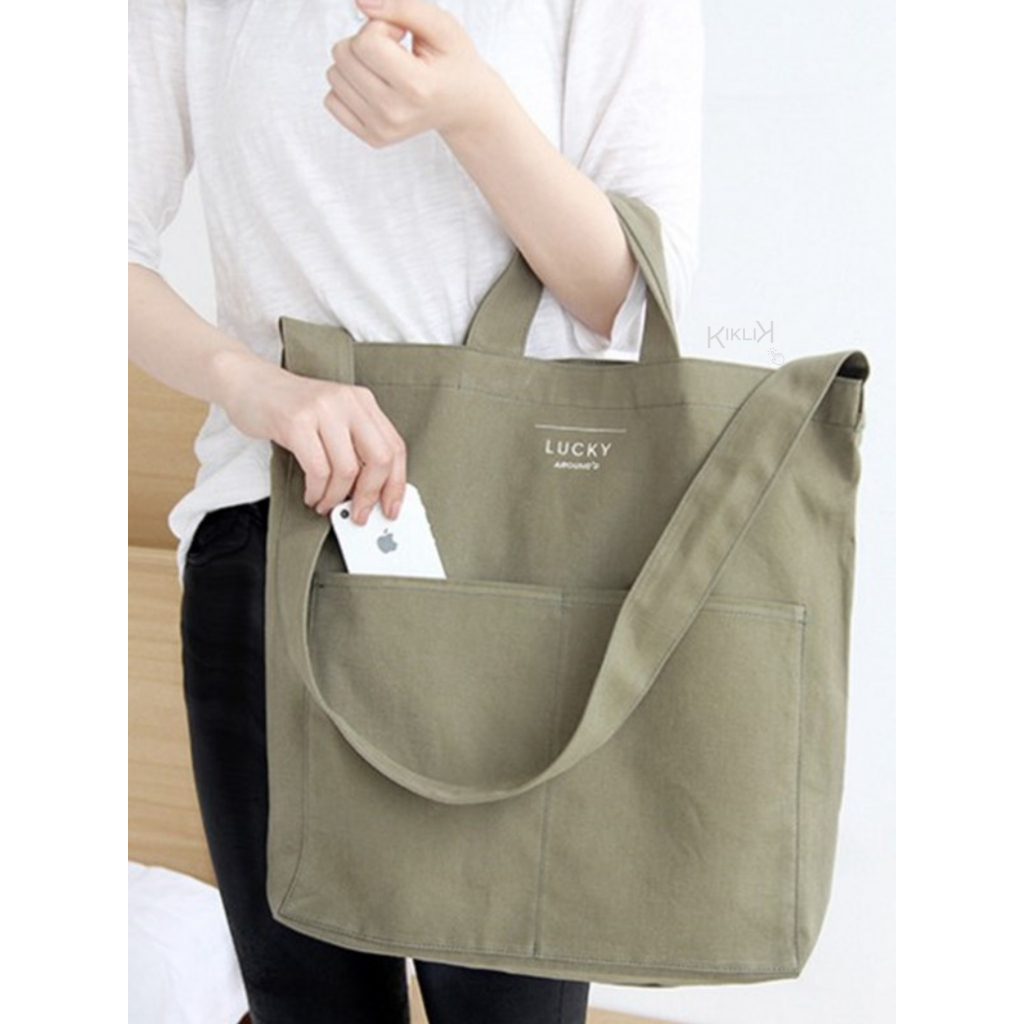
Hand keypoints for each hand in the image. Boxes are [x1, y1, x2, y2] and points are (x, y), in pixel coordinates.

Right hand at [215, 351, 406, 524]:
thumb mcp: (332, 417)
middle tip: (358, 514)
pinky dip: (317, 492)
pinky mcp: (296, 422)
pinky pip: (318, 470)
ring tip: (325, 504)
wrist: (248, 382)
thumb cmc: (289, 407)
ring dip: (336, 497)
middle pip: (379, 459)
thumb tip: (372, 491)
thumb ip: (354, 446)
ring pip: (347, 469)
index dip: (396, 483)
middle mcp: (348, 402)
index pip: (395, 447)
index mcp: (363, 401)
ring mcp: (323, 410)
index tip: (390, 508)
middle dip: (369, 495)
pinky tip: (311, 496)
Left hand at [324, 0, 498, 146]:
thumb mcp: (440, 25)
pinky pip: (331, 100)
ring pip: (334, 76)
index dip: (379, 27)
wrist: (465, 107)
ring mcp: (382, 130)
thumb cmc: (453, 63)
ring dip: (356, 64)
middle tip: (393, 52)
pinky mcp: (372, 138)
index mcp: (417, 88)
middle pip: (343, 56)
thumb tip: (361, 3)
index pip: (366, 42)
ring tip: (387, 70)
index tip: (399, 35)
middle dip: (364, 42)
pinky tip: (376, 87)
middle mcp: (396, 114)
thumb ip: (403, 7)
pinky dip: (349, 87)